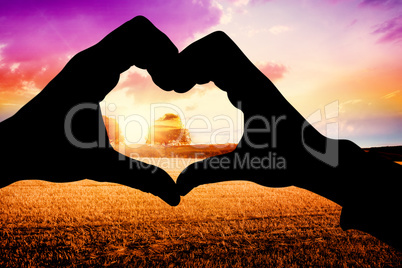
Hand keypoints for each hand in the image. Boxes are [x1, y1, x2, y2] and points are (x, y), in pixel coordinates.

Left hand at [0, 16, 179, 205]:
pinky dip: (147, 59)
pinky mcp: (91, 69)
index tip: (173, 87)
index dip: (166, 56)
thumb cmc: (48, 155)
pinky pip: (126, 49)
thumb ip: (141, 178)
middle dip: (166, 53)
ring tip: (166, 84)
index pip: (140, 35)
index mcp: (92, 71)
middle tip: (173, 85)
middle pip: (142, 30)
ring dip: (157, 55)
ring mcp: (90, 61)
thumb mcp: (100, 167)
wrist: (12, 149)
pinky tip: (154, 83)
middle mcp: (91, 59)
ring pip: (134, 36)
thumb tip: (176, 197)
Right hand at [151, 31, 367, 205]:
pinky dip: (207, 69)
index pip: (215, 52)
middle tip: (176, 86)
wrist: (316, 159)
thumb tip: (179, 187)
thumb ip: (209, 173)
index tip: (175, 89)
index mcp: (252, 91)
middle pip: (215, 44)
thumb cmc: (288, 163)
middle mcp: (253, 79)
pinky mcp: (252, 88)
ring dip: (197, 63)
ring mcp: (253, 82)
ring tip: (182, 86)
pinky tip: (199, 88)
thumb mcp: (245, 167)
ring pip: (221, 52)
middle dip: (189, 59)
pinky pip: (226, 65)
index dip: (187, 63)